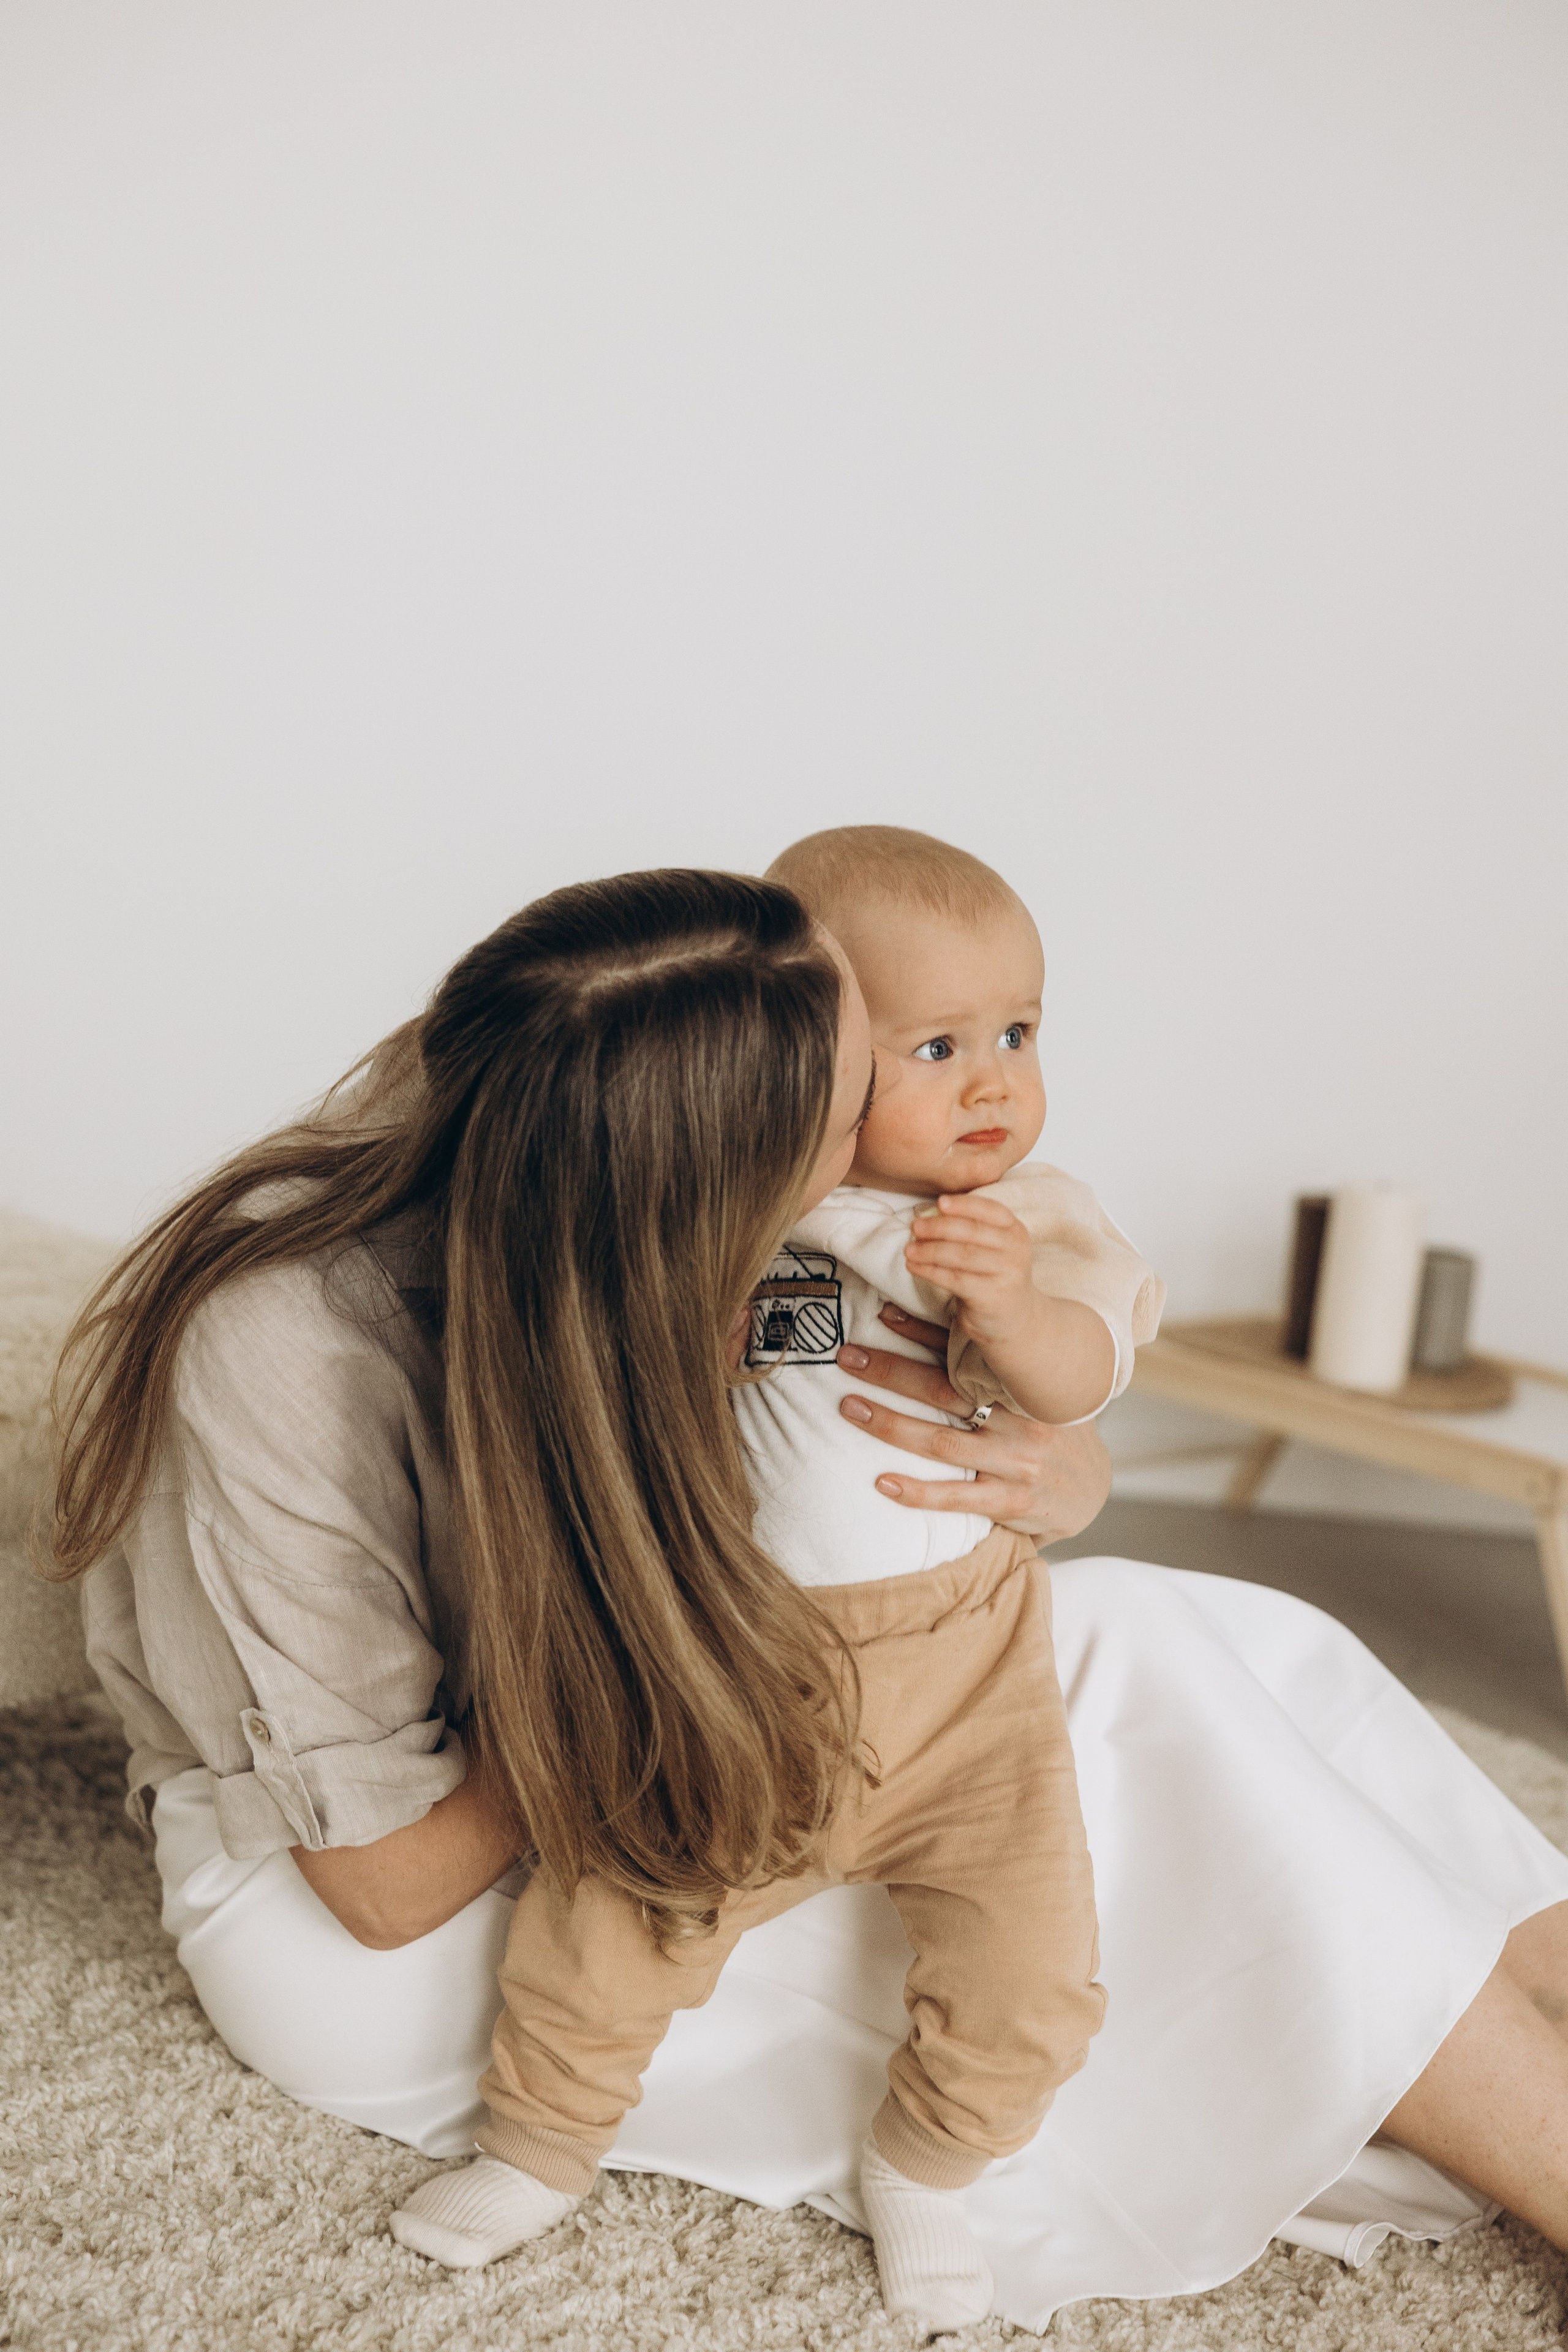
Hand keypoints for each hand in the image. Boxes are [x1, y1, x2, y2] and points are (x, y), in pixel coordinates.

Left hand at [835, 1305, 1111, 1540]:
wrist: (1092, 1491)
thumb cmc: (1047, 1433)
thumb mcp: (1029, 1394)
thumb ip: (990, 1371)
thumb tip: (945, 1325)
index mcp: (1020, 1387)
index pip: (965, 1353)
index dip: (922, 1331)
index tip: (882, 1313)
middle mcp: (1019, 1420)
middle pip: (944, 1390)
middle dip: (891, 1371)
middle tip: (846, 1356)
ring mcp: (1016, 1463)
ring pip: (942, 1442)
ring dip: (890, 1424)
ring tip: (850, 1407)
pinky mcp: (1012, 1502)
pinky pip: (958, 1497)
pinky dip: (918, 1492)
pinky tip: (882, 1482)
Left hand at [904, 1195, 1036, 1346]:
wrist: (1014, 1316)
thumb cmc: (994, 1273)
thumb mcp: (994, 1246)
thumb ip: (972, 1227)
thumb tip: (929, 1213)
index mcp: (1015, 1230)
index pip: (990, 1210)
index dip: (964, 1204)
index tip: (940, 1202)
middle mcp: (1015, 1249)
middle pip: (972, 1232)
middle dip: (939, 1227)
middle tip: (915, 1226)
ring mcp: (1005, 1273)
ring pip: (961, 1255)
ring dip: (930, 1250)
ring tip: (909, 1249)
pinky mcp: (991, 1296)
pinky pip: (955, 1279)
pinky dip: (930, 1271)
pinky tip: (914, 1267)